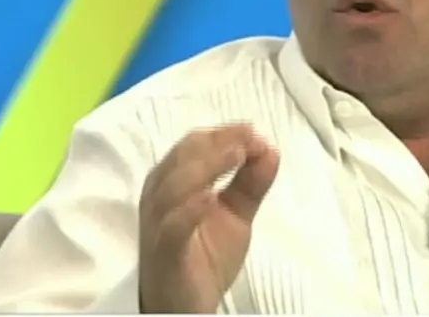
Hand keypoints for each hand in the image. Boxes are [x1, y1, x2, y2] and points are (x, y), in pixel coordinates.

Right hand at [137, 124, 279, 313]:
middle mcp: (159, 196)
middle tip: (249, 139)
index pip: (193, 145)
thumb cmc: (202, 257)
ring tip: (236, 156)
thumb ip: (250, 183)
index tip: (254, 131)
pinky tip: (211, 197)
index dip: (224, 134)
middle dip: (217, 144)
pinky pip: (172, 227)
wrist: (183, 307)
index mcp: (171, 181)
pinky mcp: (164, 253)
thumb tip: (269, 149)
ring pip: (173, 186)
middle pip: (182, 158)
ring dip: (206, 166)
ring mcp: (158, 225)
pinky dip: (189, 209)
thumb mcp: (234, 215)